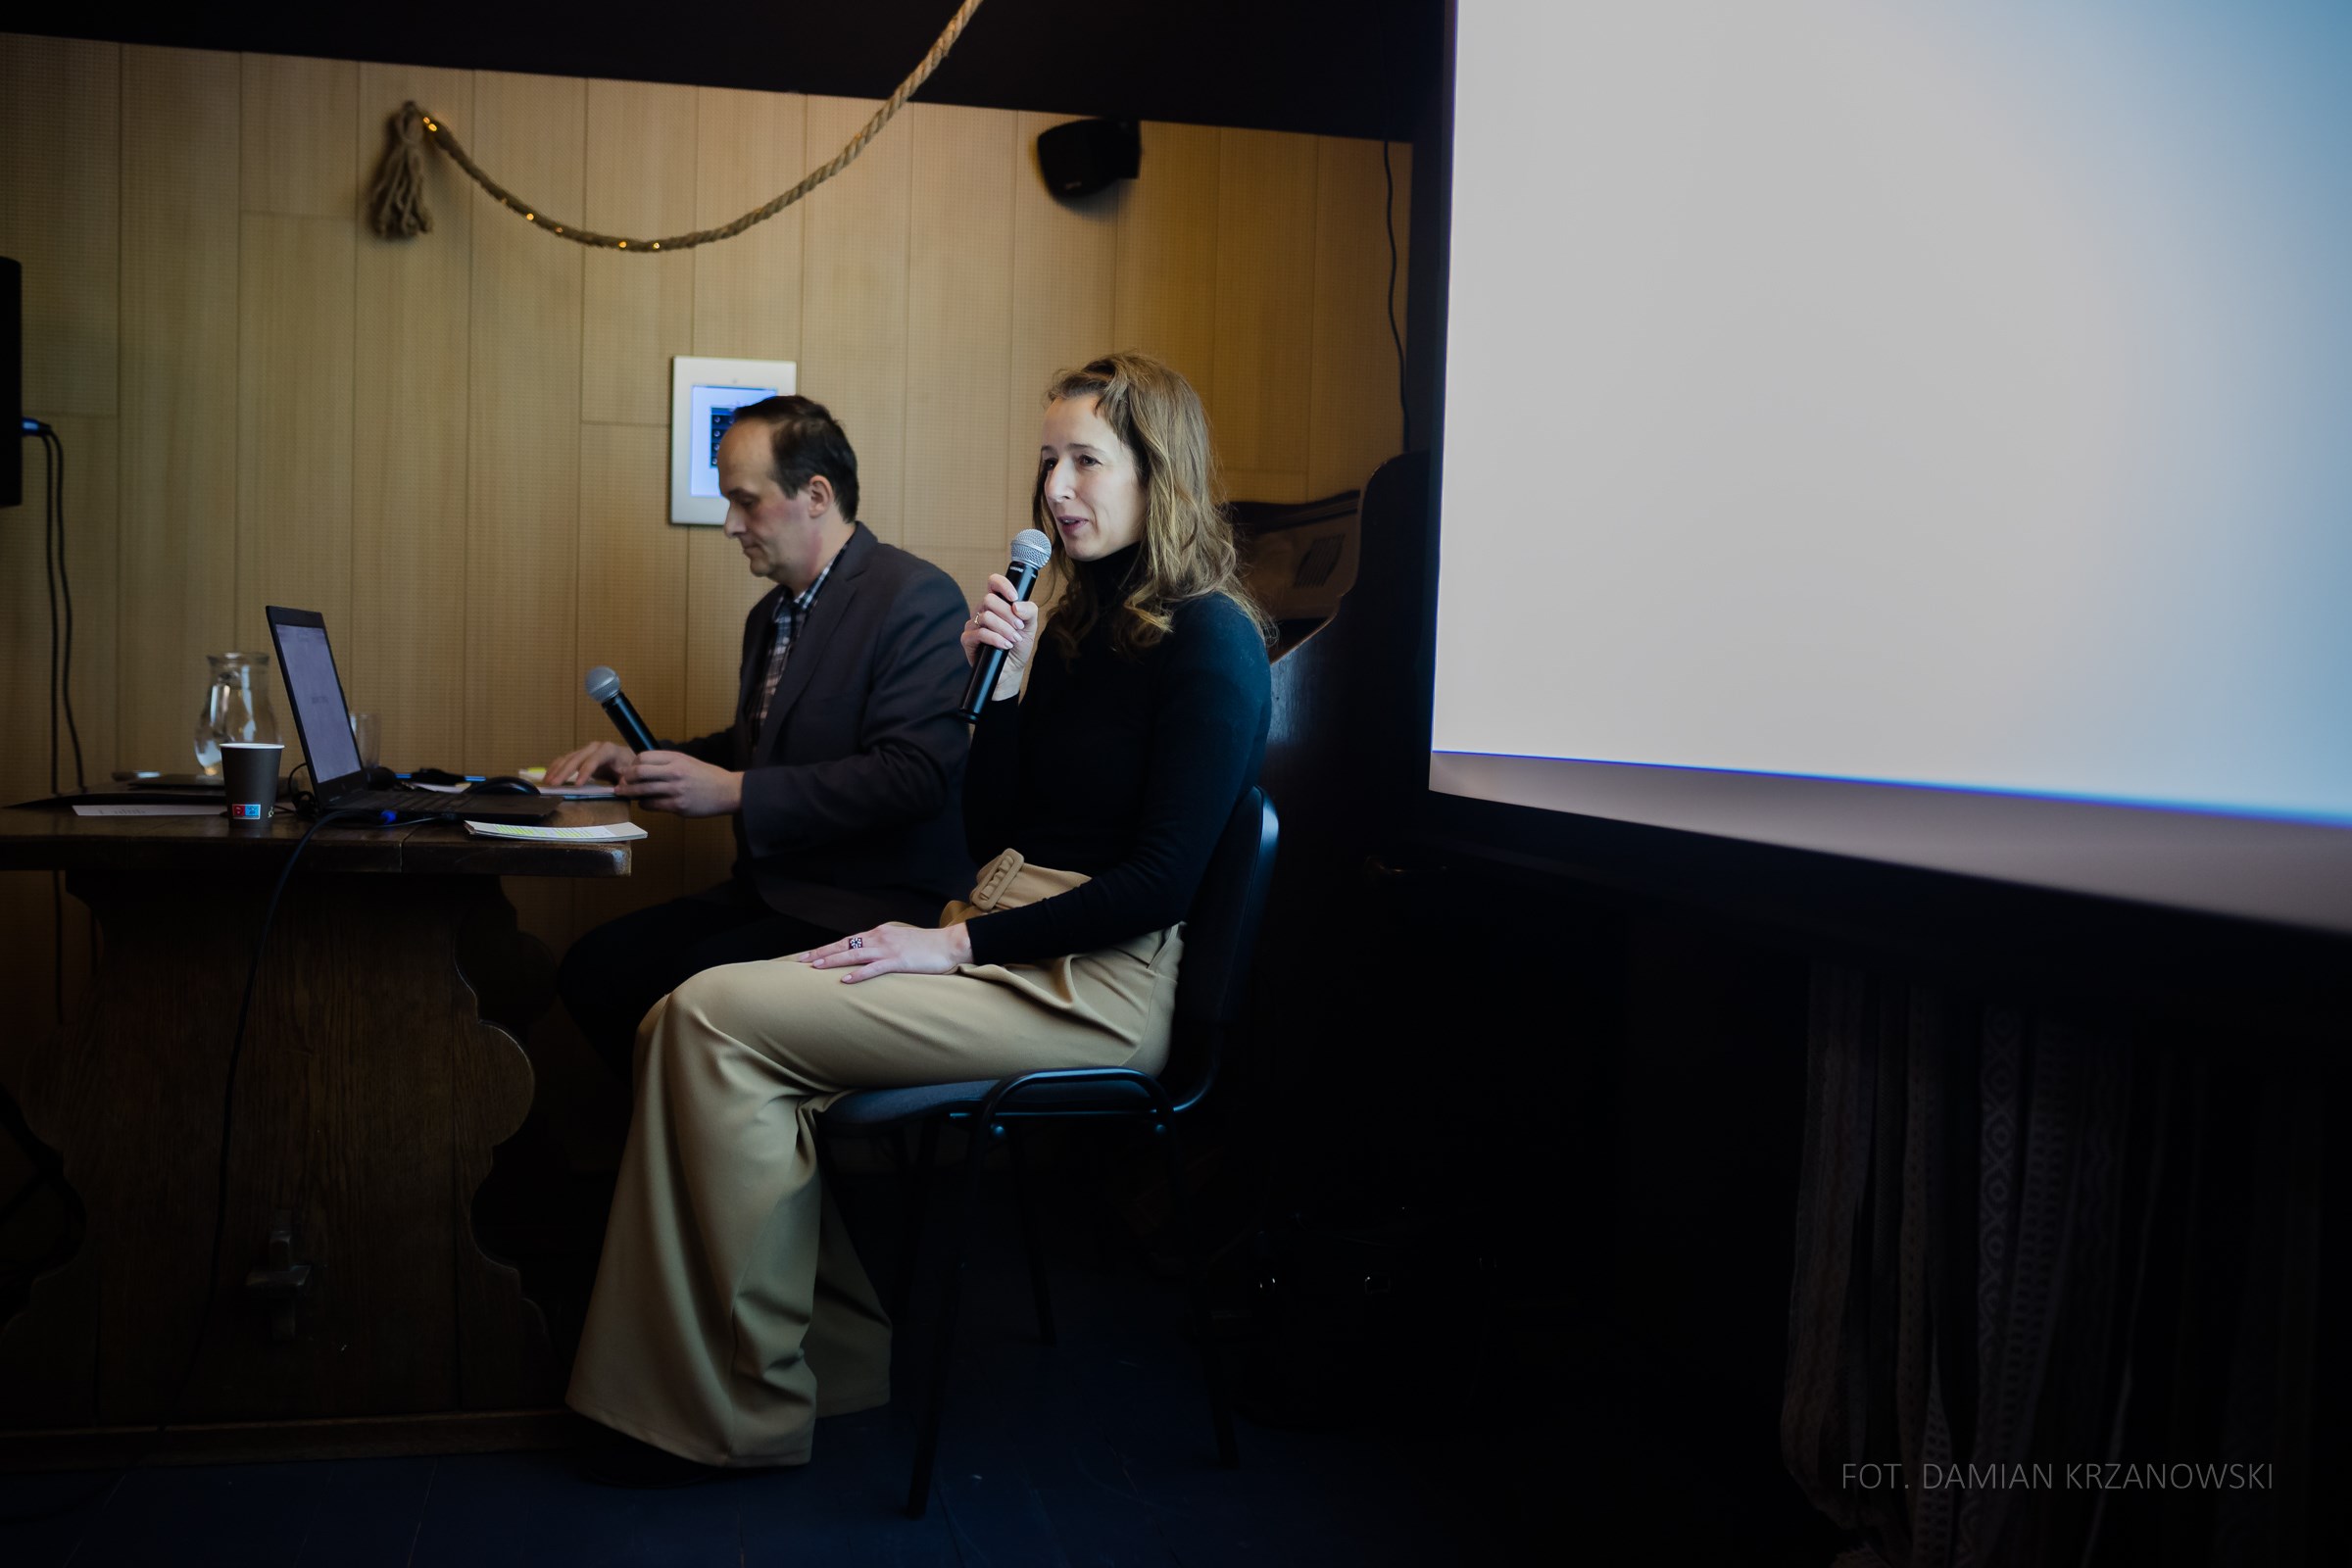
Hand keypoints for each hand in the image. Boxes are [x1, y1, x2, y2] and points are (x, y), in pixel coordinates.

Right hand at [544, 740, 632, 785]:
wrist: (628, 759)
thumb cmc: (629, 768)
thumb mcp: (631, 775)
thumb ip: (626, 782)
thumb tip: (619, 789)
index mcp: (609, 750)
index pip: (594, 760)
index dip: (585, 772)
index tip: (577, 785)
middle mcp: (595, 747)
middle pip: (576, 758)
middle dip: (564, 772)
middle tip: (554, 785)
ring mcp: (585, 750)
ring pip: (567, 758)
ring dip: (556, 770)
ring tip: (547, 783)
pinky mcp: (579, 755)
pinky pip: (564, 760)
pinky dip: (555, 768)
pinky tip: (548, 777)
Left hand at [615, 750, 742, 817]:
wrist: (728, 791)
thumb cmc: (708, 776)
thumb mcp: (688, 761)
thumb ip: (667, 763)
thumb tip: (644, 767)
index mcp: (676, 758)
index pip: (643, 757)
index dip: (632, 764)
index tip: (630, 770)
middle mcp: (675, 772)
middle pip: (639, 772)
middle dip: (625, 779)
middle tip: (621, 783)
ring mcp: (676, 790)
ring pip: (642, 790)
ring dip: (630, 793)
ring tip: (624, 793)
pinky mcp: (678, 806)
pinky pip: (652, 805)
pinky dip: (644, 804)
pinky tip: (645, 803)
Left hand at [796, 921, 972, 982]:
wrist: (950, 944)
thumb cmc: (927, 946)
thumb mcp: (901, 941)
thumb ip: (884, 947)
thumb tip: (869, 957)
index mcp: (880, 933)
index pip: (848, 940)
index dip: (828, 948)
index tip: (810, 954)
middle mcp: (880, 938)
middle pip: (845, 944)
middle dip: (822, 952)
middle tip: (800, 960)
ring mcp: (888, 949)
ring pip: (854, 954)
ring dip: (833, 960)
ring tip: (815, 967)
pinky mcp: (899, 961)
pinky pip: (874, 968)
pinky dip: (858, 974)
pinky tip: (845, 979)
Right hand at [959, 573, 1039, 699]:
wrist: (1011, 670)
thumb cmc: (1018, 646)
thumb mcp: (1030, 627)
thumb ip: (1029, 611)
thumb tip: (1016, 606)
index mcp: (997, 604)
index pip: (993, 583)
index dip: (1002, 585)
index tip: (1014, 597)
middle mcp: (982, 610)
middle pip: (990, 599)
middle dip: (1008, 614)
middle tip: (1019, 627)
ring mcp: (973, 624)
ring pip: (986, 616)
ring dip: (1004, 629)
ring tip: (1013, 640)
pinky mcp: (968, 639)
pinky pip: (979, 633)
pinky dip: (995, 639)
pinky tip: (1004, 645)